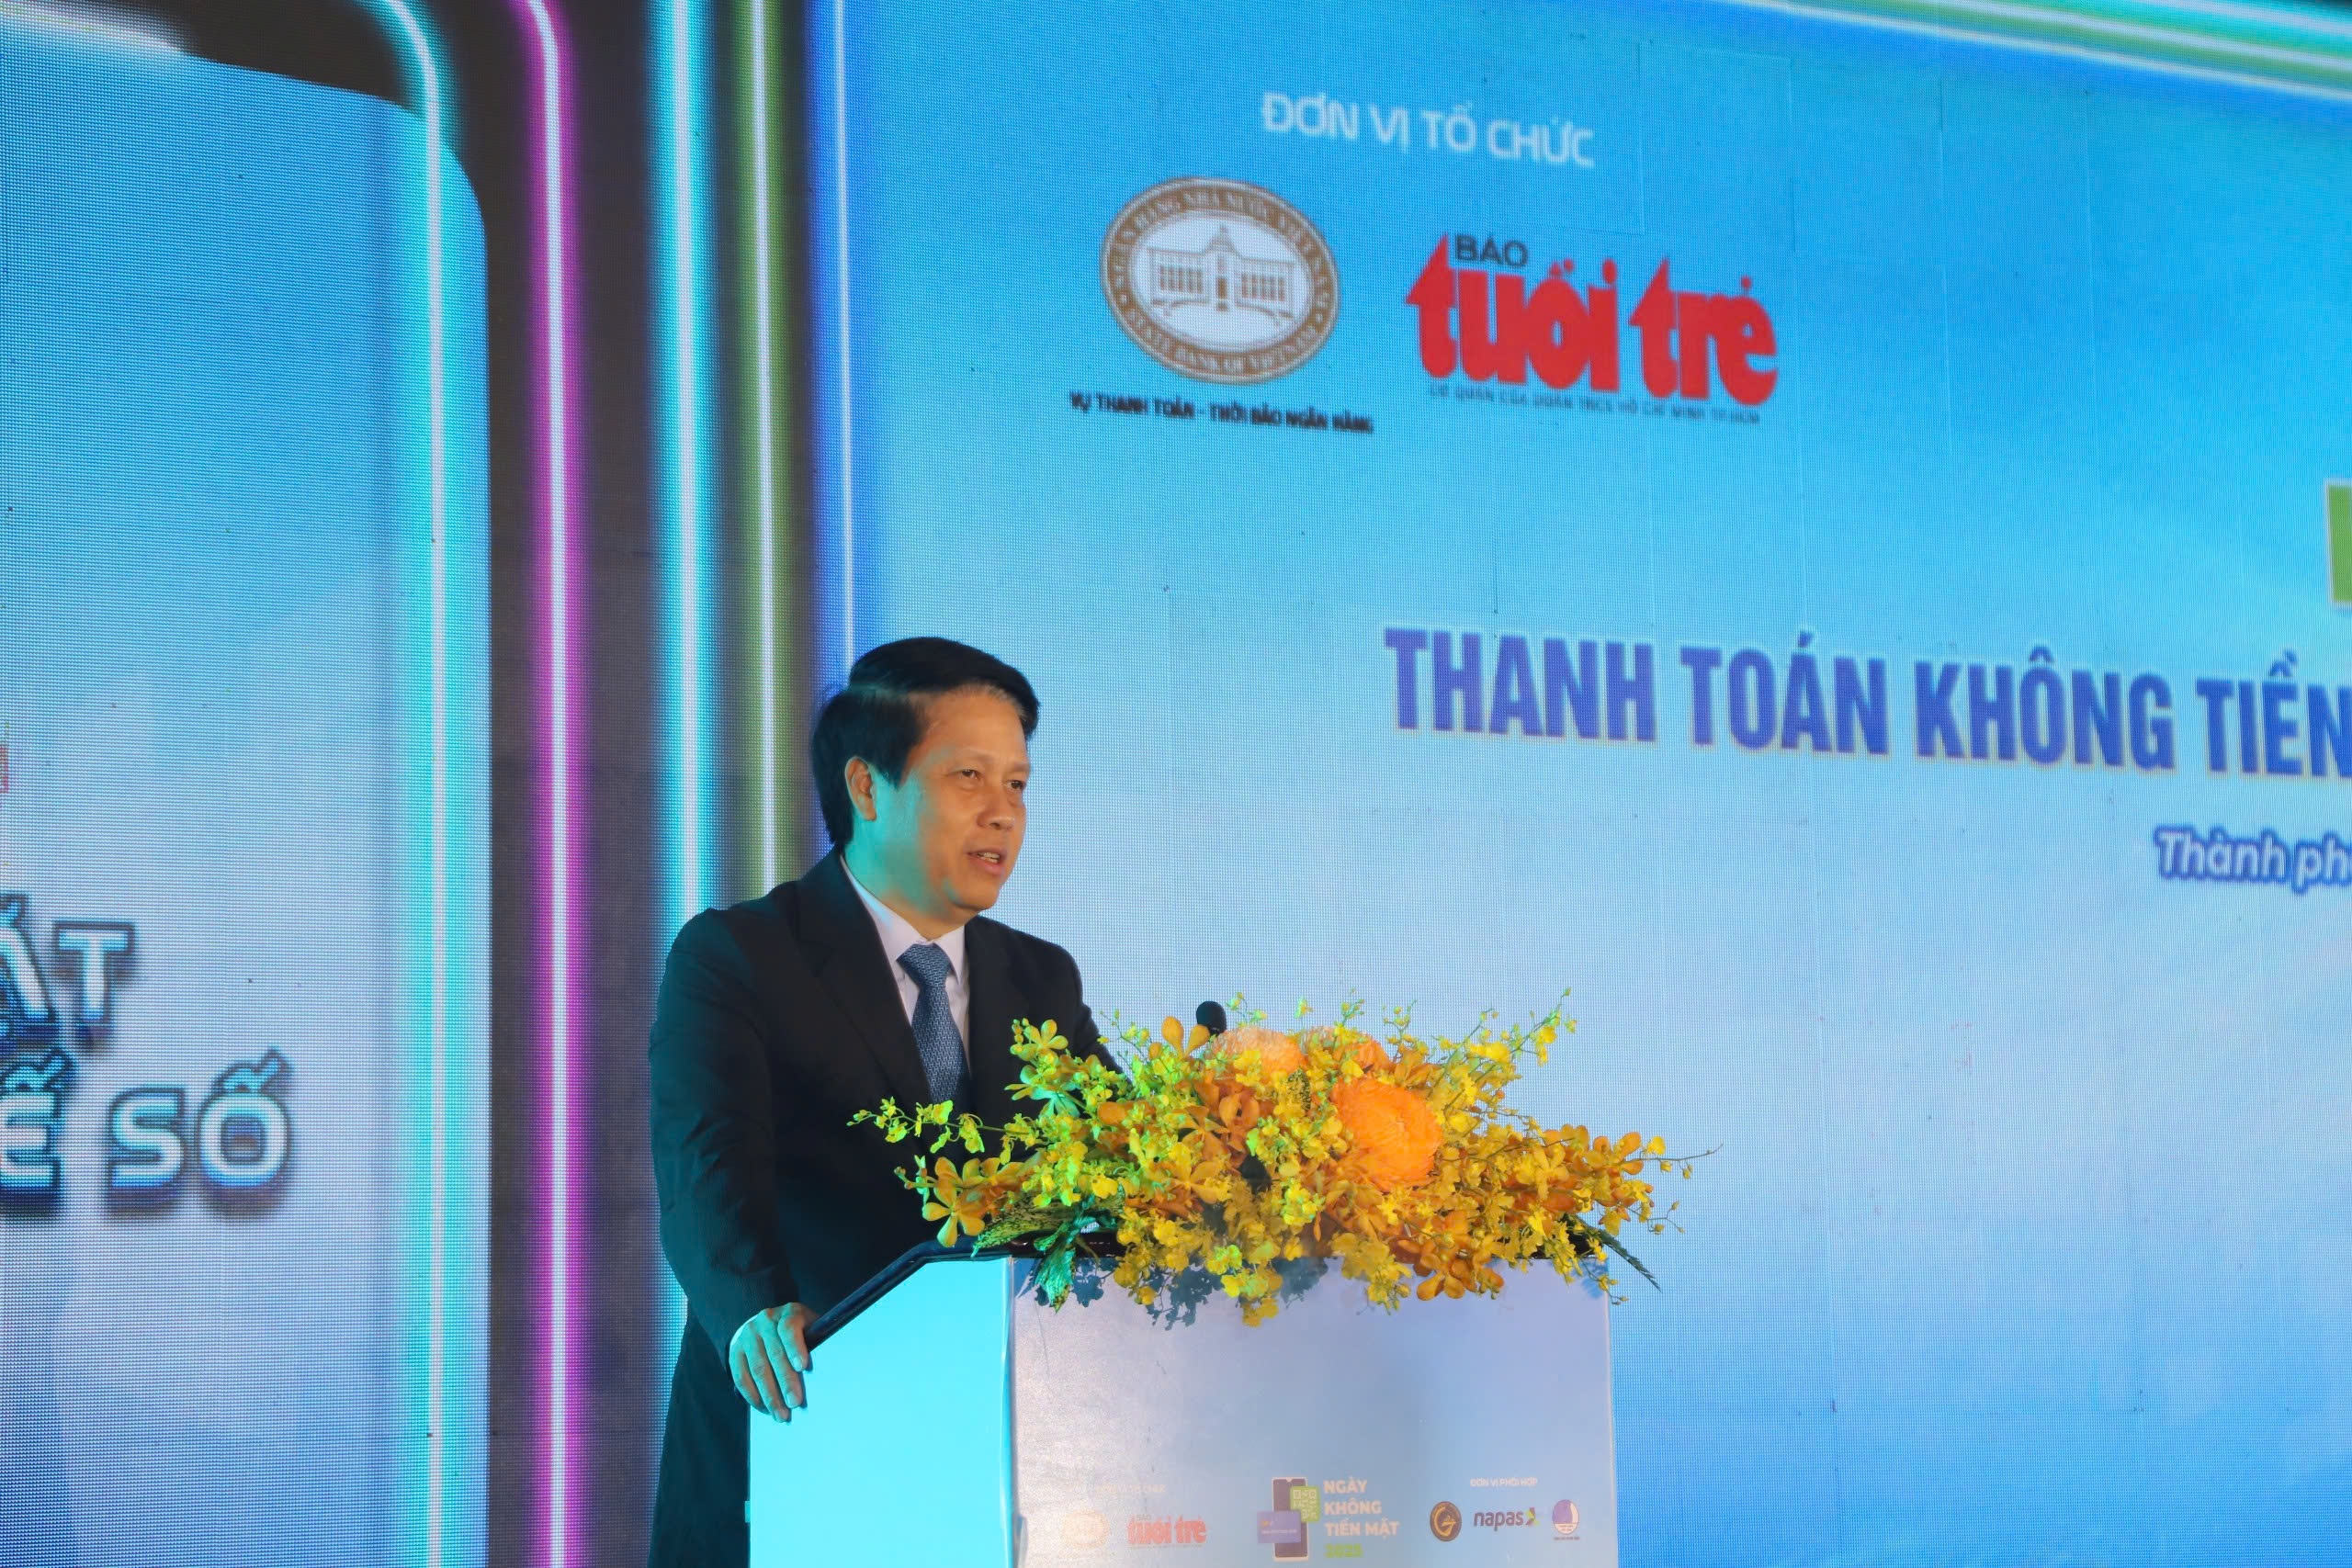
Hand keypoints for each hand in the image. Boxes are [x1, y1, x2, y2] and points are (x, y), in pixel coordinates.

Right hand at [729, 1302, 814, 1421]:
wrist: (766, 1324)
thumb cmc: (799, 1332)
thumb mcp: (810, 1328)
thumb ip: (816, 1343)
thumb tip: (827, 1375)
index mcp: (789, 1313)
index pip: (790, 1328)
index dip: (795, 1347)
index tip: (802, 1367)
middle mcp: (766, 1320)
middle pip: (775, 1353)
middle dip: (785, 1381)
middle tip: (795, 1403)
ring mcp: (747, 1335)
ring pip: (757, 1369)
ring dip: (769, 1395)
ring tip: (781, 1414)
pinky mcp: (735, 1350)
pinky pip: (741, 1376)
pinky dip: (752, 1395)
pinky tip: (764, 1409)